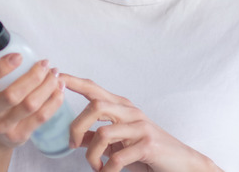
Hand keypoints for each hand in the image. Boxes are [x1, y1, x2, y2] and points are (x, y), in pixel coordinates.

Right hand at [0, 54, 65, 148]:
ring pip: (30, 105)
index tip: (19, 56)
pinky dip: (54, 101)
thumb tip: (11, 42)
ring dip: (47, 86)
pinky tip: (59, 89)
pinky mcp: (19, 135)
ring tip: (55, 74)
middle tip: (45, 63)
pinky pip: (41, 117)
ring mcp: (3, 126)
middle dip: (34, 76)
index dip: (1, 67)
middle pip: (12, 94)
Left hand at [62, 74, 217, 171]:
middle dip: (76, 126)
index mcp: (122, 108)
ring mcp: (140, 127)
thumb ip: (99, 137)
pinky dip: (106, 169)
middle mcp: (131, 112)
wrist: (180, 163)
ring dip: (91, 155)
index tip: (58, 76)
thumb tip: (78, 137)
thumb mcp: (121, 142)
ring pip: (103, 133)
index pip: (95, 89)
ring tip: (96, 167)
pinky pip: (117, 157)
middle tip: (72, 145)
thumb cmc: (149, 152)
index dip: (76, 82)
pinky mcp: (147, 145)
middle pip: (95, 107)